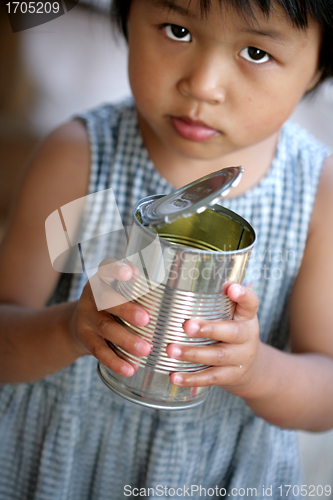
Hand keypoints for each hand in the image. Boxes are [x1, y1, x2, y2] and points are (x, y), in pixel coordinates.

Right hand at [69, 258, 150, 376]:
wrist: (78, 324)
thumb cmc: (114, 303)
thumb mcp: (120, 290)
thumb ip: (142, 289)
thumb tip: (185, 296)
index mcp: (104, 279)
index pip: (107, 268)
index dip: (117, 269)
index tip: (131, 273)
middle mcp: (93, 295)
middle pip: (106, 299)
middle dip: (126, 309)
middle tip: (146, 319)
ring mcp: (86, 317)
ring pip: (106, 327)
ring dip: (126, 339)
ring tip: (146, 349)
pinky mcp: (85, 338)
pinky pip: (99, 350)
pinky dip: (115, 361)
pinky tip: (130, 369)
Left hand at [167, 282, 260, 396]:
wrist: (252, 369)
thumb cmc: (232, 332)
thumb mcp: (232, 314)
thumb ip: (215, 299)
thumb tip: (180, 277)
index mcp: (246, 317)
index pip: (251, 303)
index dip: (243, 295)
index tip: (231, 288)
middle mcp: (246, 336)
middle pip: (232, 332)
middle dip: (209, 329)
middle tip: (187, 325)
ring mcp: (239, 358)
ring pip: (217, 356)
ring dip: (193, 354)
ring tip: (171, 350)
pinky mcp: (229, 377)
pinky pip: (210, 378)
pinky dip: (191, 378)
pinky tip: (174, 376)